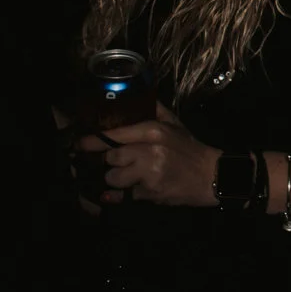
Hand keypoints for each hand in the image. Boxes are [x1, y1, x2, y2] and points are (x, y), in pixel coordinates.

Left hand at [76, 102, 219, 207]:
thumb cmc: (190, 149)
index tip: (79, 144)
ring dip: (116, 180)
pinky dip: (121, 197)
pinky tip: (124, 194)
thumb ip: (156, 109)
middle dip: (110, 162)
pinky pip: (124, 196)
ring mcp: (149, 173)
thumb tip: (139, 95)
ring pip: (114, 178)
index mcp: (153, 130)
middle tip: (116, 162)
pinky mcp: (150, 192)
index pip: (114, 135)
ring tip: (127, 177)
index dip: (92, 141)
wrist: (211, 175)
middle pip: (110, 157)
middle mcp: (149, 150)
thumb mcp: (175, 124)